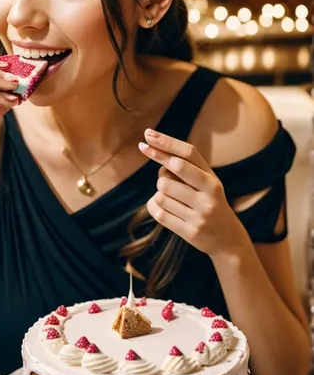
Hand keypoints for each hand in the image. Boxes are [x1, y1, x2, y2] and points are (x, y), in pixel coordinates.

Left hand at [139, 129, 246, 258]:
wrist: (226, 240)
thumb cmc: (209, 204)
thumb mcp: (206, 184)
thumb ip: (186, 167)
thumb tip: (153, 149)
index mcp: (213, 180)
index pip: (188, 153)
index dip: (166, 142)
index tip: (147, 135)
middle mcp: (209, 195)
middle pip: (173, 169)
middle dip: (162, 172)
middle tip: (164, 178)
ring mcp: (200, 215)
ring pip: (161, 193)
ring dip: (159, 193)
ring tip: (171, 199)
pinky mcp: (189, 232)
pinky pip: (159, 213)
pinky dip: (154, 207)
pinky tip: (163, 208)